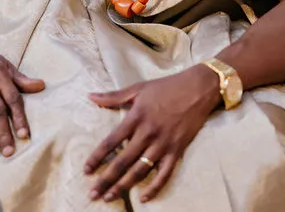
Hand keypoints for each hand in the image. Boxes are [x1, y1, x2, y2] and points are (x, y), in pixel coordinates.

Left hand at [85, 65, 221, 202]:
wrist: (198, 89)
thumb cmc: (166, 87)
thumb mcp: (138, 88)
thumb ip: (113, 96)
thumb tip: (90, 96)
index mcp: (136, 117)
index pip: (111, 141)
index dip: (97, 157)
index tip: (86, 170)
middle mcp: (148, 133)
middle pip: (123, 161)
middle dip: (106, 179)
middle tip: (92, 194)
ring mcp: (163, 144)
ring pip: (140, 170)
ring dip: (124, 186)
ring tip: (109, 197)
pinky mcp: (177, 150)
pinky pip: (164, 174)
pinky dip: (154, 187)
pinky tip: (143, 198)